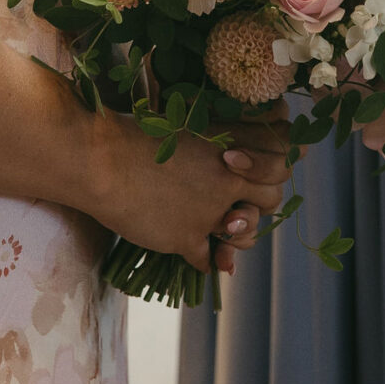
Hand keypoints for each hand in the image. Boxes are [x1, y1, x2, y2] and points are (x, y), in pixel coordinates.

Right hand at [77, 110, 290, 276]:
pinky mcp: (187, 237)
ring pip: (246, 234)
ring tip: (224, 230)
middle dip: (260, 203)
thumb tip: (249, 137)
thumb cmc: (138, 133)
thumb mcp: (191, 123)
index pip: (283, 157)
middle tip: (242, 201)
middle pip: (272, 197)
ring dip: (238, 235)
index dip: (279, 164)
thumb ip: (223, 132)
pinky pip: (209, 259)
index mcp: (234, 145)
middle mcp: (231, 179)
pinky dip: (206, 260)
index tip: (267, 169)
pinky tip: (199, 254)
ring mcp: (211, 212)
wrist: (101, 160)